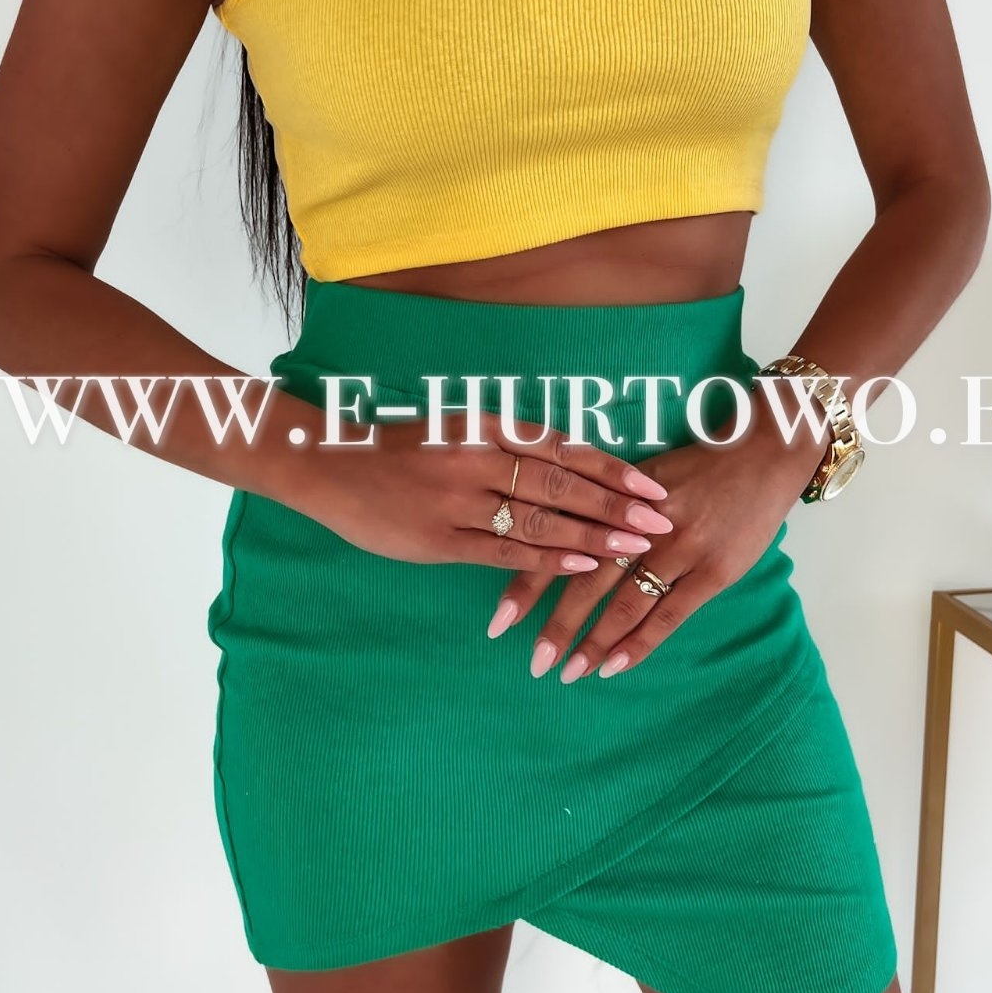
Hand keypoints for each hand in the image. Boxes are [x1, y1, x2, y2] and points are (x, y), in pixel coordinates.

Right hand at [286, 406, 675, 573]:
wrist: (329, 465)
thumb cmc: (399, 448)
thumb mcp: (456, 429)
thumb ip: (505, 442)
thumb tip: (565, 455)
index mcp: (485, 428)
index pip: (562, 449)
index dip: (610, 469)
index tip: (652, 484)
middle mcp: (478, 459)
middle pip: (561, 483)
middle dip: (616, 504)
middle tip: (662, 519)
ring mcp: (459, 500)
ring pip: (540, 518)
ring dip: (593, 533)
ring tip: (637, 546)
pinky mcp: (439, 539)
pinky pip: (504, 549)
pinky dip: (547, 557)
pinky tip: (582, 564)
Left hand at [486, 402, 829, 678]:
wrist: (763, 452)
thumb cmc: (697, 465)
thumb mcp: (639, 474)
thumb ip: (599, 504)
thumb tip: (551, 538)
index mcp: (613, 496)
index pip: (558, 545)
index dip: (527, 584)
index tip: (498, 623)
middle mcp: (640, 523)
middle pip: (587, 581)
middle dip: (556, 627)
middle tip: (533, 662)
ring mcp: (679, 549)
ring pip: (625, 604)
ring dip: (593, 643)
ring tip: (568, 672)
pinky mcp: (714, 571)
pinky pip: (670, 615)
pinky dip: (640, 643)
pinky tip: (614, 666)